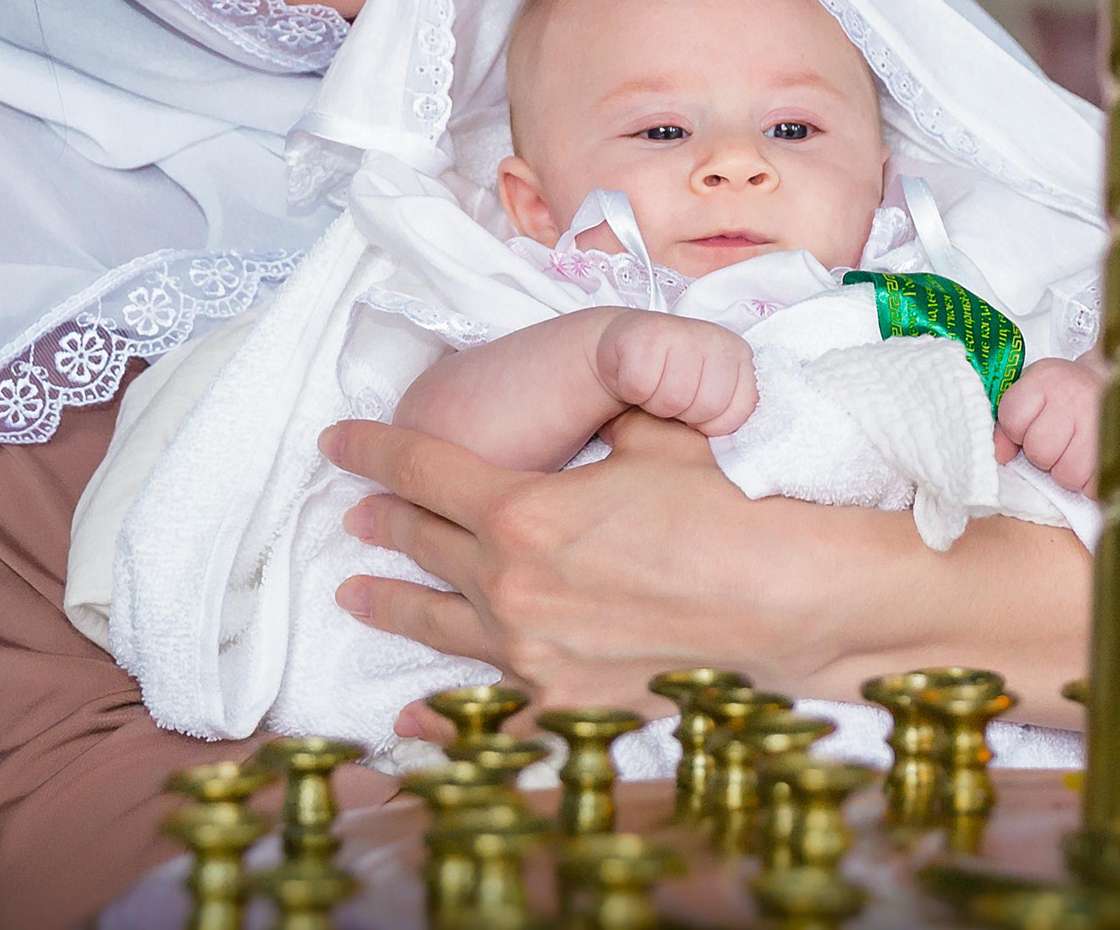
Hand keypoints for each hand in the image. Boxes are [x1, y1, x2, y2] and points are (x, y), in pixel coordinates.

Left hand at [325, 412, 806, 714]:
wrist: (781, 602)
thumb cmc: (726, 513)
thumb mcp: (657, 437)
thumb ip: (606, 418)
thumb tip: (595, 406)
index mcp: (522, 511)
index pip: (422, 470)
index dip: (373, 451)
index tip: (338, 443)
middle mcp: (510, 585)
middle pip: (423, 543)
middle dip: (383, 521)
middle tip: (356, 513)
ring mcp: (530, 652)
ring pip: (437, 620)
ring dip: (391, 601)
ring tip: (357, 593)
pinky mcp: (560, 703)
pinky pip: (482, 708)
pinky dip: (441, 712)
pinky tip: (410, 713)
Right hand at [592, 311, 756, 435]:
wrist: (621, 347)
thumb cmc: (667, 378)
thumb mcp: (708, 394)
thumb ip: (729, 411)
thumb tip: (738, 450)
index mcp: (738, 353)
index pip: (738, 411)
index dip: (709, 423)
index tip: (693, 406)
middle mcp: (715, 337)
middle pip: (707, 407)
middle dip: (681, 414)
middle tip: (668, 395)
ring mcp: (681, 331)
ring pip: (673, 400)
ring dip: (654, 405)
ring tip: (652, 386)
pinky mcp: (644, 335)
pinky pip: (640, 388)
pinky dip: (631, 391)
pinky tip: (633, 375)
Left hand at [995, 357, 1105, 494]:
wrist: (1116, 384)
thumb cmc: (1064, 393)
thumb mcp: (1032, 393)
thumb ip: (1008, 423)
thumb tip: (1000, 456)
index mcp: (1045, 379)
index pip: (1012, 419)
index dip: (1016, 431)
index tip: (1030, 425)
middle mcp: (1073, 397)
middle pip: (1039, 452)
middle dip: (1042, 455)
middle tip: (1055, 441)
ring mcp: (1100, 422)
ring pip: (1067, 475)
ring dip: (1067, 471)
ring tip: (1074, 451)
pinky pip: (1094, 487)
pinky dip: (1090, 483)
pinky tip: (1092, 460)